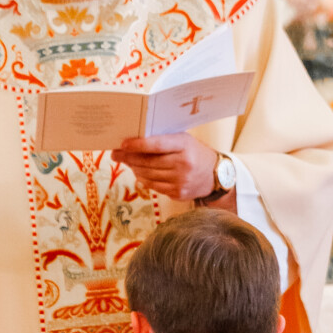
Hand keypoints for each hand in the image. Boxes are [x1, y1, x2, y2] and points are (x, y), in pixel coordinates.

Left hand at [109, 132, 223, 204]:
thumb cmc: (194, 153)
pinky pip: (154, 186)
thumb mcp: (184, 140)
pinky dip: (144, 179)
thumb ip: (163, 140)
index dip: (138, 145)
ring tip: (128, 162)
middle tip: (116, 154)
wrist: (216, 175)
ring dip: (134, 169)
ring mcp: (180, 180)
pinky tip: (139, 173)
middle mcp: (183, 164)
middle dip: (128, 158)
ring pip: (148, 175)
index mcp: (184, 146)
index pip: (157, 145)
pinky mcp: (178, 193)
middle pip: (148, 162)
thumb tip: (134, 142)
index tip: (123, 144)